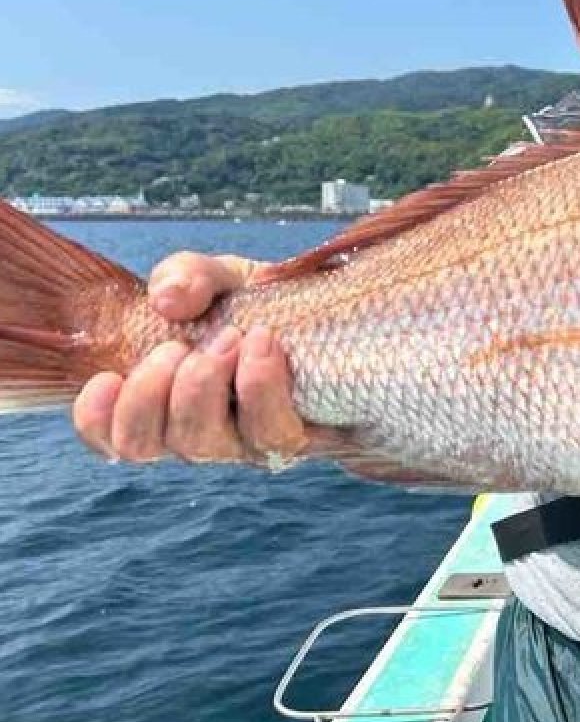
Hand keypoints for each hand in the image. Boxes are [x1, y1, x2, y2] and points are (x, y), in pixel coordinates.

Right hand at [71, 252, 311, 467]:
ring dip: (203, 386)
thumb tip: (168, 300)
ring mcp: (244, 443)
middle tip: (180, 345)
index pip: (110, 437)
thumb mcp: (222, 277)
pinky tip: (263, 344)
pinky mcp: (295, 439)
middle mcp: (198, 432)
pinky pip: (270, 435)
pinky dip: (259, 385)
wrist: (340, 320)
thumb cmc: (264, 305)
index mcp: (163, 400)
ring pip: (202, 445)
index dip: (96, 418)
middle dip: (152, 391)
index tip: (106, 377)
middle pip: (145, 445)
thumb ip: (187, 276)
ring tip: (231, 336)